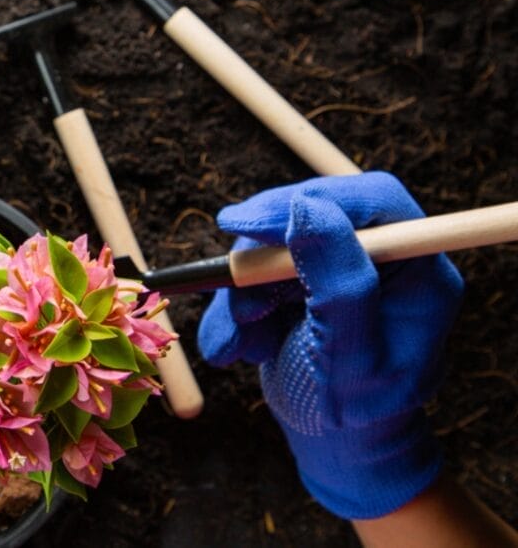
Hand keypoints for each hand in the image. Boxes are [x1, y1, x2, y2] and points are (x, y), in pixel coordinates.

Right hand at [197, 172, 463, 518]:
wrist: (336, 448)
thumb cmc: (357, 416)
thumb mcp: (351, 360)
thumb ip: (339, 286)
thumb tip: (307, 209)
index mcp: (418, 272)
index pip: (372, 202)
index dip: (309, 201)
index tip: (246, 223)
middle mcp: (380, 261)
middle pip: (311, 216)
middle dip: (261, 258)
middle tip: (231, 288)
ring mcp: (337, 270)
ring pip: (273, 247)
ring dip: (241, 296)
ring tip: (241, 346)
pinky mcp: (301, 284)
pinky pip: (253, 276)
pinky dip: (234, 312)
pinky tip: (237, 349)